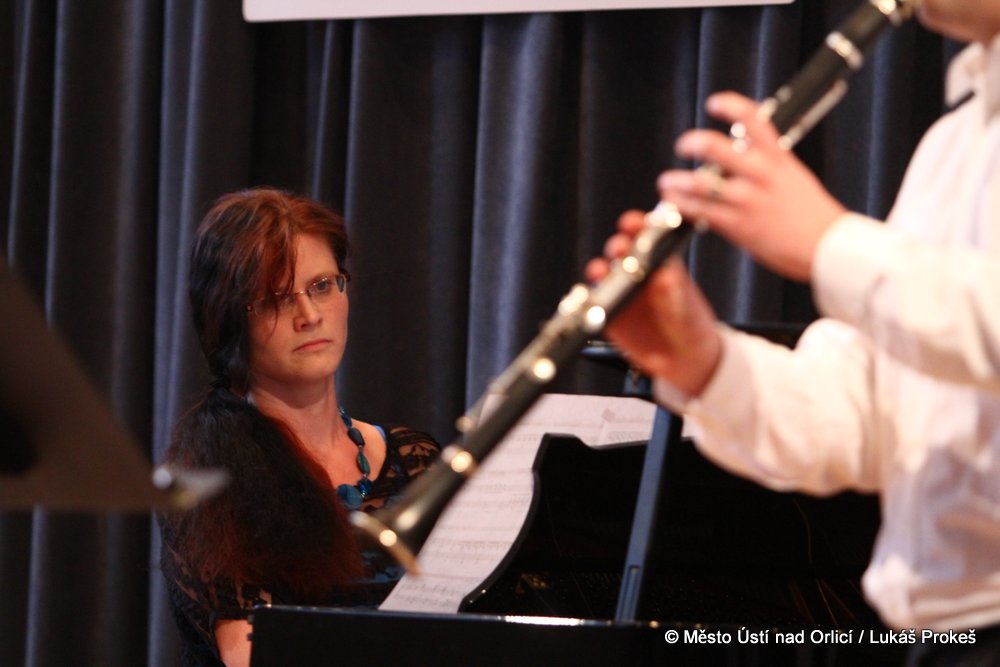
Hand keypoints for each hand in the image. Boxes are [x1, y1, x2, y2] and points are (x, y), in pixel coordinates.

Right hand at [585, 210, 721, 396]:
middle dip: (618, 246)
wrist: (685, 360)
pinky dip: (588, 300)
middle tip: (620, 249)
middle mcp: (637, 273)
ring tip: (601, 272)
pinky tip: (589, 298)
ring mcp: (621, 293)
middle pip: (619, 251)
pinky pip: (593, 304)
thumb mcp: (686, 305)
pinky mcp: (609, 316)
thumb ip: (673, 290)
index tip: (634, 223)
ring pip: (602, 274)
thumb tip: (661, 274)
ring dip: (599, 269)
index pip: (645, 236)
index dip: (637, 226)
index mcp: (659, 261)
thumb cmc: (690, 325)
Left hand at [659, 92, 845, 281]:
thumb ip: (768, 165)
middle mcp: (761, 175)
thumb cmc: (812, 216)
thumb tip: (741, 156)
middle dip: (694, 143)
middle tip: (684, 145)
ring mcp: (748, 200)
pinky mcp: (739, 226)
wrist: (828, 248)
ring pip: (701, 183)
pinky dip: (683, 207)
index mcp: (779, 158)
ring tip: (666, 181)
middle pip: (717, 148)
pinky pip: (702, 212)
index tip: (714, 103)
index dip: (731, 106)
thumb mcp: (794, 178)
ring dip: (677, 181)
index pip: (755, 120)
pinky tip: (674, 204)